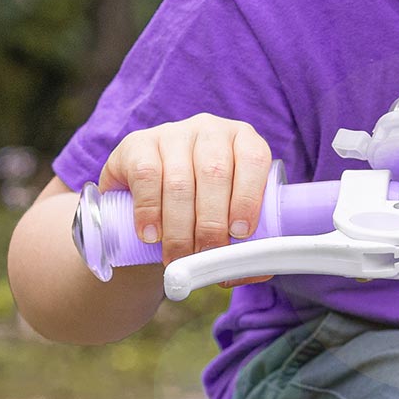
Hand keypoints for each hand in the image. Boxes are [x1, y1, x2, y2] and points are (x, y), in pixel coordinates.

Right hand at [99, 114, 274, 285]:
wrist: (145, 204)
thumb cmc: (197, 211)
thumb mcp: (225, 217)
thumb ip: (244, 241)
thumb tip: (261, 269)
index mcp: (242, 139)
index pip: (254, 159)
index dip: (249, 197)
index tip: (241, 233)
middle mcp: (210, 129)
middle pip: (215, 173)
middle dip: (212, 222)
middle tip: (206, 255)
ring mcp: (173, 133)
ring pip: (180, 180)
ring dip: (180, 226)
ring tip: (177, 257)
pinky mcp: (137, 144)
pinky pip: (146, 175)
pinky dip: (150, 210)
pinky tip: (151, 235)